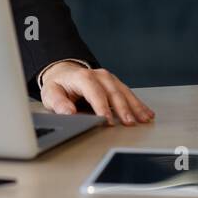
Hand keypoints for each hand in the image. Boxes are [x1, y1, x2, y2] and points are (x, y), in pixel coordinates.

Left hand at [39, 62, 154, 125]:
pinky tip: (146, 113)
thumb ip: (58, 103)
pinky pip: (128, 93)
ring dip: (135, 106)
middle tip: (129, 123)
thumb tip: (68, 112)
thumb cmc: (59, 86)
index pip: (94, 92)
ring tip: (143, 119)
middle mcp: (98, 75)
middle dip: (122, 108)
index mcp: (82, 77)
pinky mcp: (115, 84)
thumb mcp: (51, 93)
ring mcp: (108, 79)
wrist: (64, 74)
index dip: (101, 106)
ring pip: (124, 92)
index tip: (107, 120)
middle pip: (113, 92)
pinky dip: (138, 104)